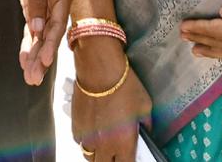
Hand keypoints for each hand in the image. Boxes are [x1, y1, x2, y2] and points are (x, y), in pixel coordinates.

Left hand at [12, 0, 69, 84]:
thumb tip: (37, 28)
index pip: (58, 23)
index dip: (51, 42)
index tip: (45, 60)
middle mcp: (58, 4)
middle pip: (51, 35)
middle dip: (43, 57)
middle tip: (33, 78)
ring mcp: (47, 8)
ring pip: (42, 37)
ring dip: (36, 56)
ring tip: (29, 78)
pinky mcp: (36, 9)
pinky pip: (34, 31)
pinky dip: (29, 45)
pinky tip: (25, 61)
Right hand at [71, 45, 151, 161]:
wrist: (99, 69)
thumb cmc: (125, 85)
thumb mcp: (145, 106)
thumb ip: (146, 124)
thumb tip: (145, 130)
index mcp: (124, 143)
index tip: (130, 156)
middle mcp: (104, 144)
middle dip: (111, 160)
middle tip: (116, 153)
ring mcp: (87, 136)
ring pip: (90, 156)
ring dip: (97, 153)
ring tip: (103, 145)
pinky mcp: (75, 125)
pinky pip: (80, 142)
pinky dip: (86, 141)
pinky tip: (92, 131)